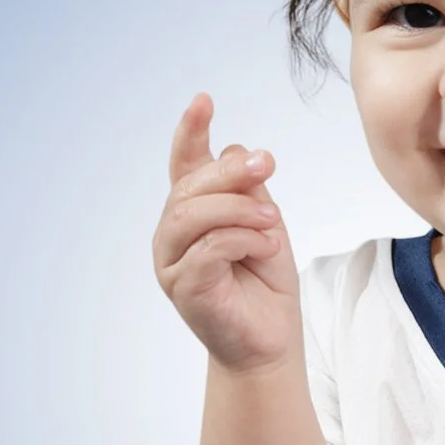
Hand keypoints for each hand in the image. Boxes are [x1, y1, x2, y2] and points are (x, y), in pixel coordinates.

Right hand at [152, 92, 300, 372]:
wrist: (269, 343)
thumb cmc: (264, 286)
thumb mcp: (265, 225)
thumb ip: (250, 191)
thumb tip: (237, 149)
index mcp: (191, 215)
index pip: (184, 167)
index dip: (190, 132)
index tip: (203, 101)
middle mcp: (172, 236)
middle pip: (189, 187)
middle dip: (229, 170)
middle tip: (268, 164)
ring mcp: (171, 263)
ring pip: (191, 214)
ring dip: (237, 208)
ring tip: (272, 219)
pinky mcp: (183, 288)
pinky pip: (207, 248)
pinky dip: (241, 239)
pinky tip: (266, 244)